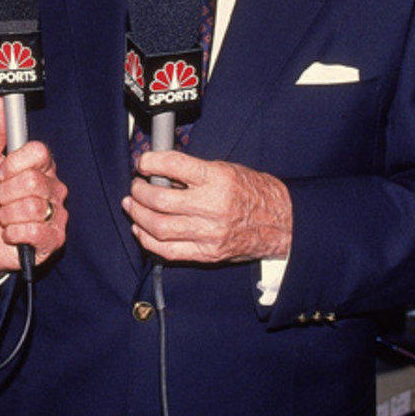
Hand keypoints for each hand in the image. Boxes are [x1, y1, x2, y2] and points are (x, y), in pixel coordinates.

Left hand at [0, 98, 67, 287]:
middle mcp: (53, 187)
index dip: (14, 163)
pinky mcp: (54, 239)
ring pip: (32, 207)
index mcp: (40, 165)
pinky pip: (35, 231)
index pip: (40, 152)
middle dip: (5, 193)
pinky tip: (11, 234)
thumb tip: (3, 105)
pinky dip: (14, 233)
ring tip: (4, 217)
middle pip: (33, 180)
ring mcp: (57, 213)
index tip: (0, 172)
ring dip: (7, 215)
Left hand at [124, 150, 291, 262]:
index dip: (150, 162)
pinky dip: (147, 240)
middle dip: (139, 191)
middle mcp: (212, 206)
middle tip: (136, 186)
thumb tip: (159, 170)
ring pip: (158, 227)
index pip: (173, 165)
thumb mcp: (226, 169)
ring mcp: (209, 233)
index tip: (143, 162)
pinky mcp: (207, 253)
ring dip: (138, 215)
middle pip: (159, 199)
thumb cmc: (254, 192)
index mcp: (217, 179)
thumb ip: (193, 171)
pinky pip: (167, 251)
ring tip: (132, 205)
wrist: (282, 222)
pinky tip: (141, 229)